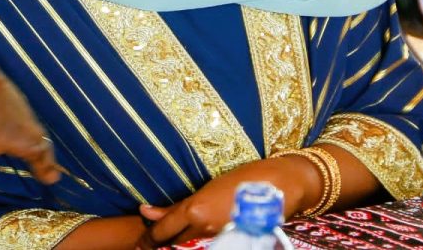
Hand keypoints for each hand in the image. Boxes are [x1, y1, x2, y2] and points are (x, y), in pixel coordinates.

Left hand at [135, 156, 315, 247]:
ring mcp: (219, 237)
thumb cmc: (243, 178)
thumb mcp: (206, 189)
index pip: (161, 232)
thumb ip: (176, 206)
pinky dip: (197, 240)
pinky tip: (197, 234)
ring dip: (180, 240)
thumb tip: (145, 211)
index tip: (140, 242)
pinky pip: (207, 244)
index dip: (148, 239)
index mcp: (195, 210)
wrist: (281, 185)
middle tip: (151, 241)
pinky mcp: (232, 241)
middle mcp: (204, 228)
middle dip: (162, 241)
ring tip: (173, 235)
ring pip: (189, 243)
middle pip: (173, 242)